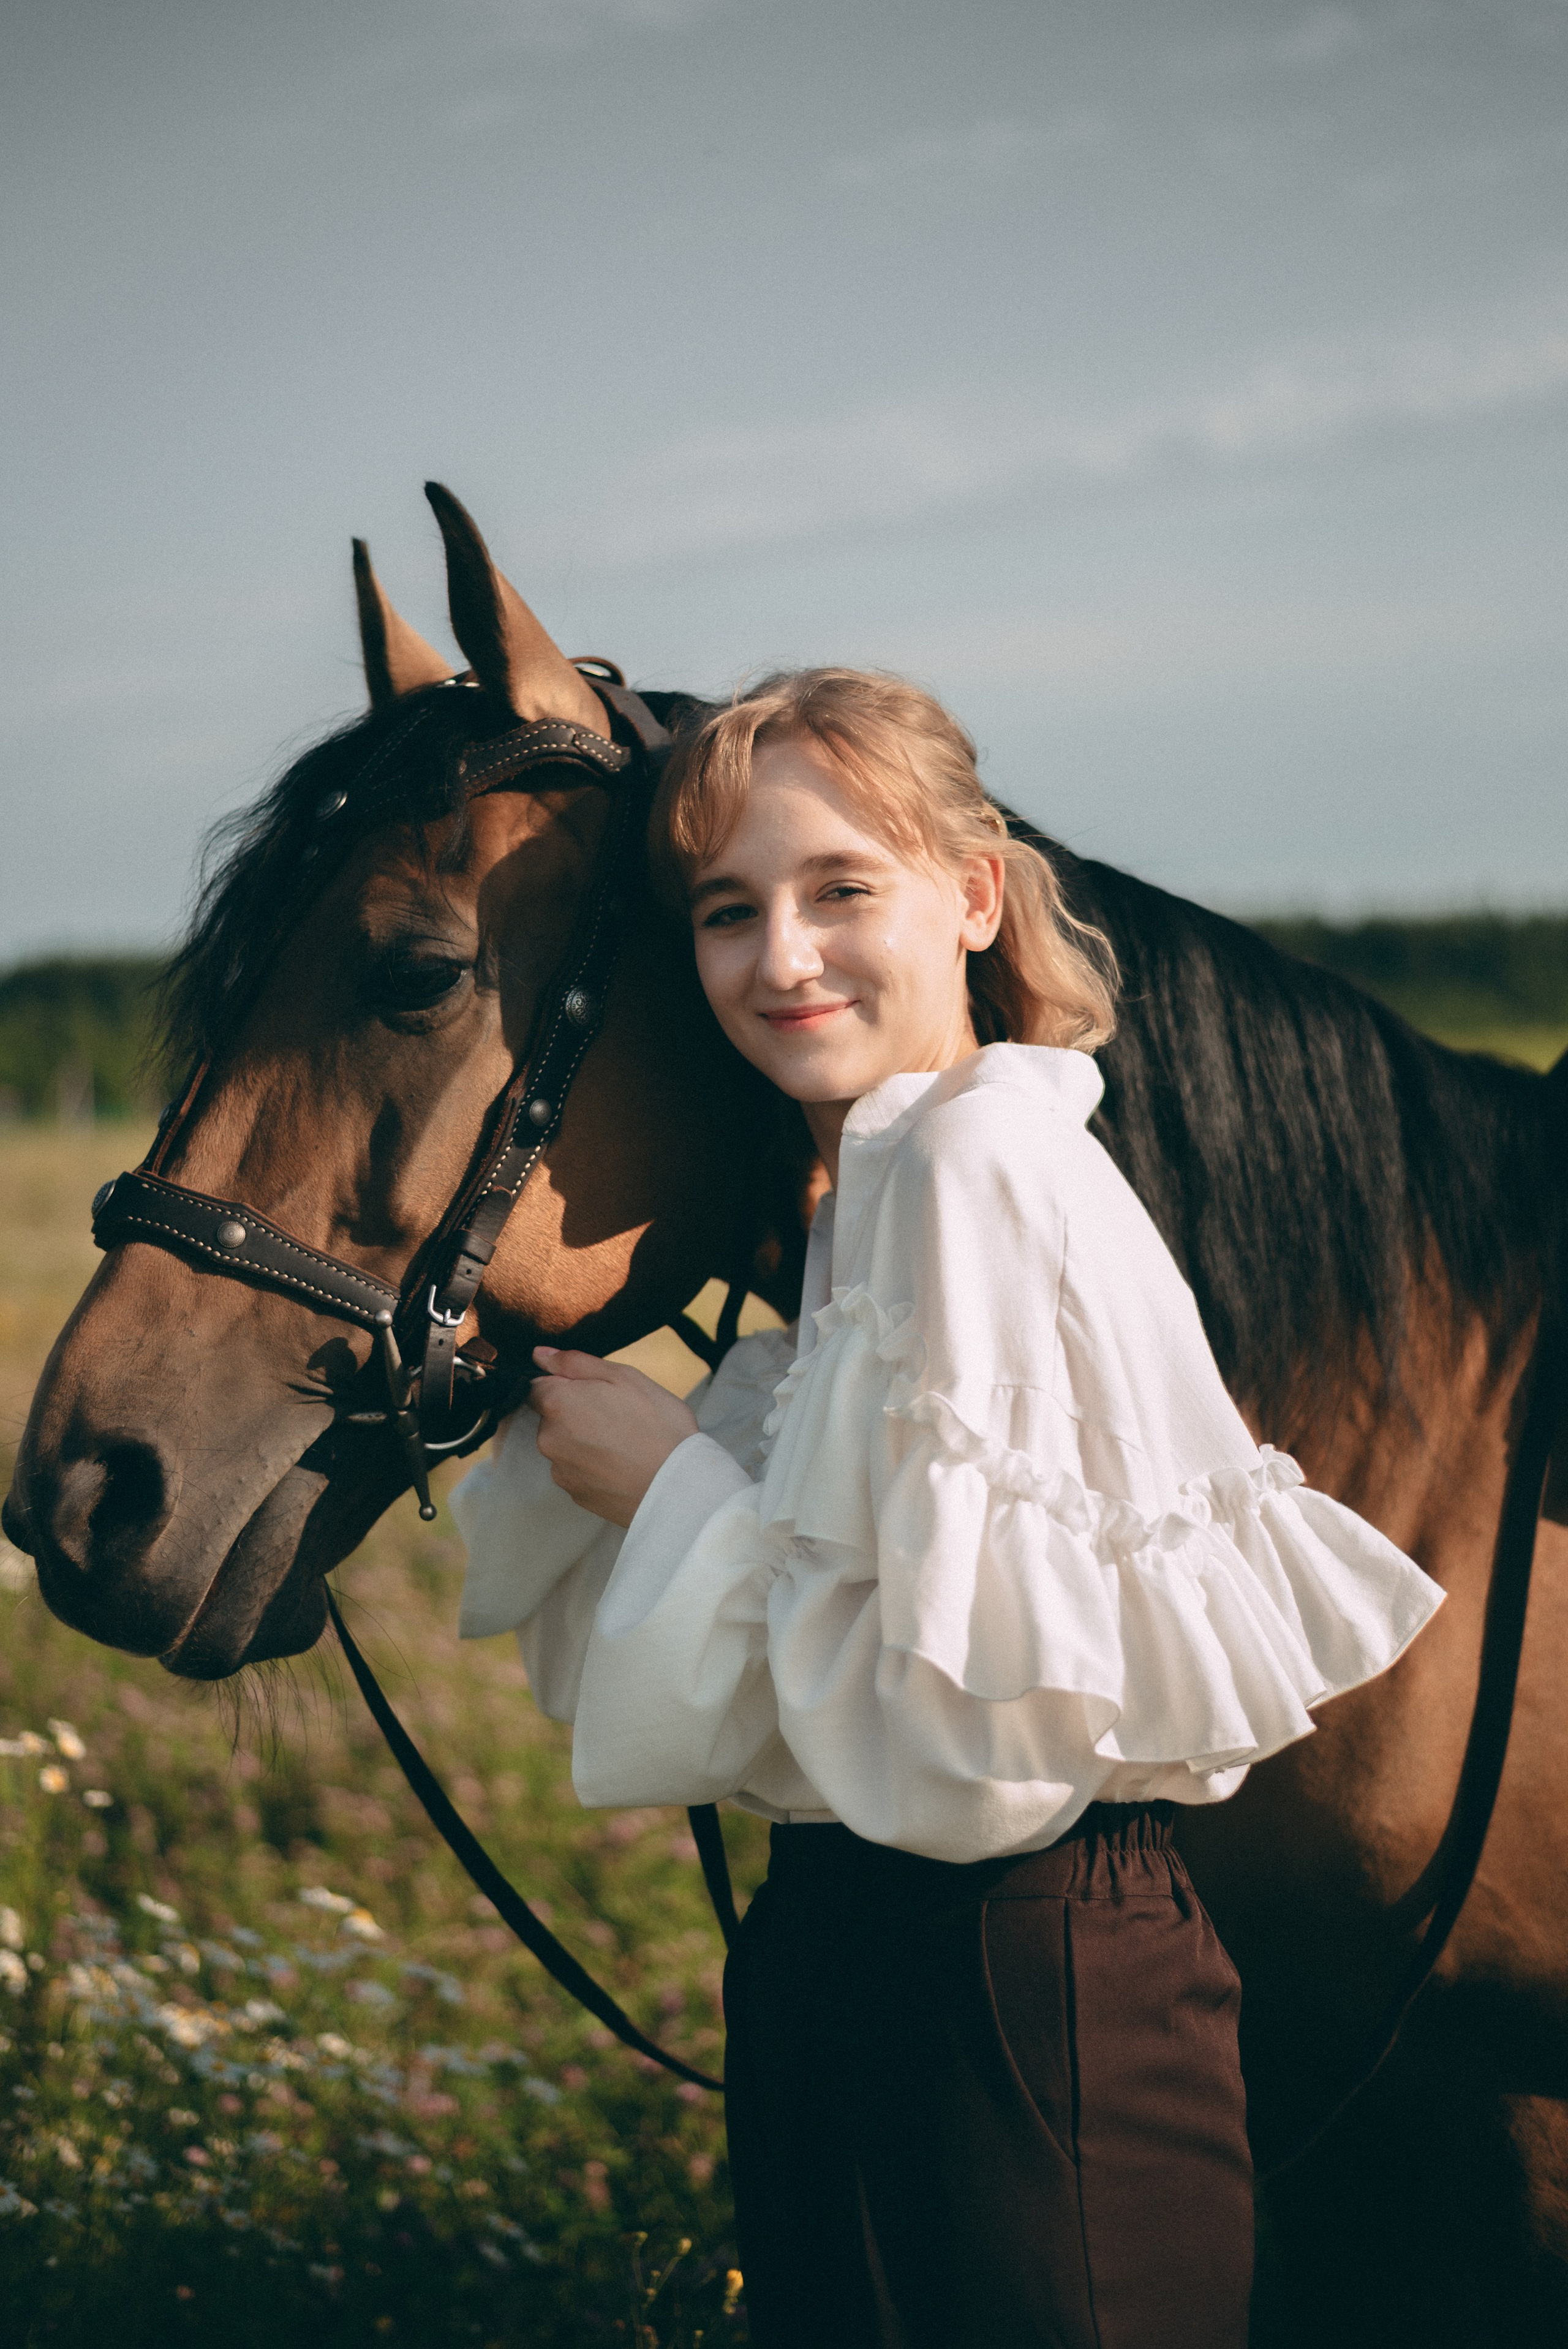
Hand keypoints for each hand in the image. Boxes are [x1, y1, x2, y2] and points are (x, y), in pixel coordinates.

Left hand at [530, 1348, 698, 1526]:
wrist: (676, 1486)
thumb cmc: (656, 1425)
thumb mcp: (624, 1377)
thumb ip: (575, 1363)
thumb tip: (539, 1354)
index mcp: (557, 1404)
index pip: (538, 1386)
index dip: (566, 1385)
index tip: (595, 1391)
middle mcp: (548, 1439)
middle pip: (551, 1417)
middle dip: (576, 1413)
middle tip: (617, 1416)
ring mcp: (560, 1470)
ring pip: (564, 1445)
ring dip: (584, 1441)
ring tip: (622, 1443)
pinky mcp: (575, 1494)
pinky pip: (576, 1471)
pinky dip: (592, 1466)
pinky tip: (620, 1465)